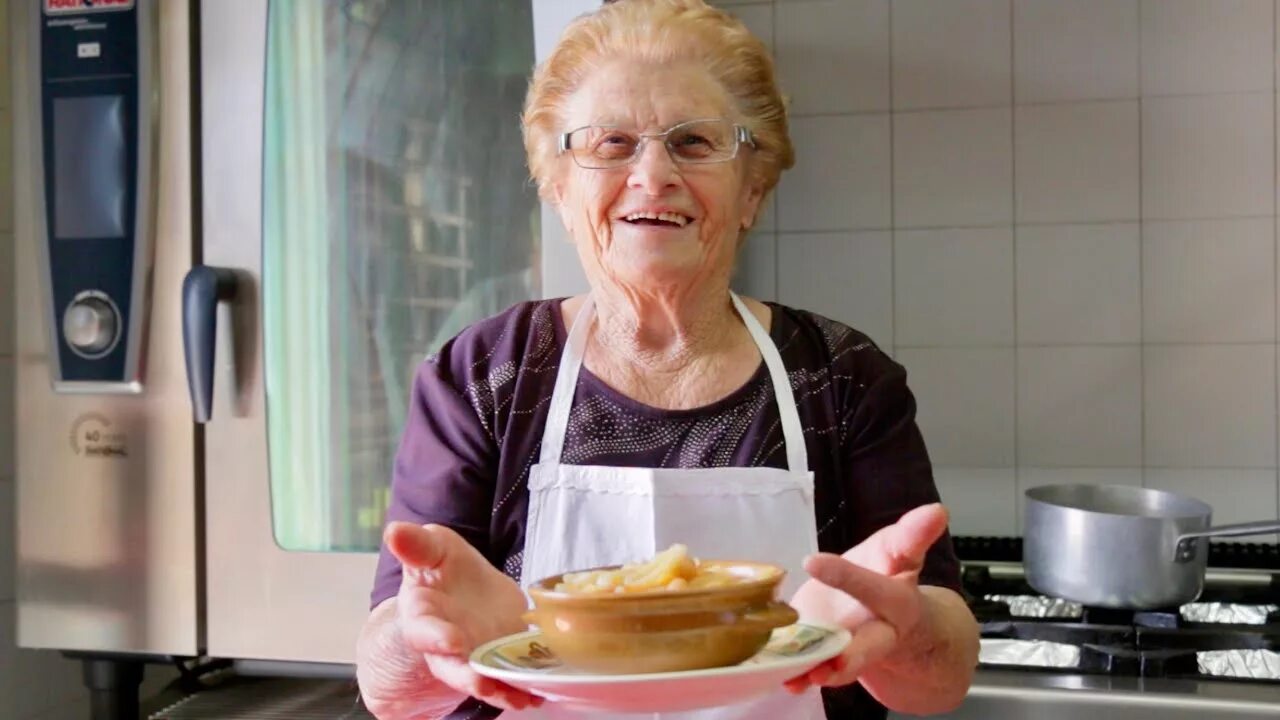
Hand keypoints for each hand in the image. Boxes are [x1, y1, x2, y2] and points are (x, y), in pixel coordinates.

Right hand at [386, 521, 542, 711]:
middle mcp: (444, 644)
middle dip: (466, 677)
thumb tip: (394, 531)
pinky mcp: (497, 658)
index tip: (452, 641)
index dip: (437, 638)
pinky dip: (522, 688)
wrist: (459, 586)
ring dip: (499, 690)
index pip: (423, 631)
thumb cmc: (440, 566)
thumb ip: (416, 544)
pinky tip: (538, 692)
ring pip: (481, 679)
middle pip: (451, 667)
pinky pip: (508, 678)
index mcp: (421, 616)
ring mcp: (471, 655)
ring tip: (520, 696)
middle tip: (482, 684)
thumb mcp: (431, 547)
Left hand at [784, 503, 949, 692]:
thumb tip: (938, 510)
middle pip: (870, 646)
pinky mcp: (830, 657)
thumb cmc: (892, 580)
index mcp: (898, 602)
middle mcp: (879, 632)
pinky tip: (786, 679)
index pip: (877, 589)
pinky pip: (817, 671)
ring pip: (842, 666)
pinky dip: (800, 677)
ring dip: (822, 672)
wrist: (902, 629)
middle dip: (853, 655)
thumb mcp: (901, 553)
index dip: (848, 576)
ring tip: (805, 676)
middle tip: (835, 664)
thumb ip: (913, 534)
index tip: (812, 560)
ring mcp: (854, 650)